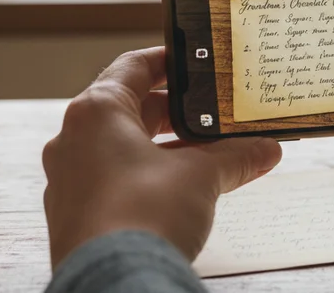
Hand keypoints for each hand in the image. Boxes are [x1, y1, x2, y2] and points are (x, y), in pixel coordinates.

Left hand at [42, 47, 282, 267]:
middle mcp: (72, 140)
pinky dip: (146, 178)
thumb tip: (265, 149)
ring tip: (205, 156)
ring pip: (120, 149)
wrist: (115, 282)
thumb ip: (234, 157)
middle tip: (211, 115)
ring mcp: (69, 180)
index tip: (194, 64)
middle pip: (129, 110)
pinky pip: (112, 181)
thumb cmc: (146, 216)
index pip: (133, 66)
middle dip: (175, 115)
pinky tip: (179, 192)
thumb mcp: (201, 176)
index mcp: (96, 113)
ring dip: (163, 149)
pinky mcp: (74, 216)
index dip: (168, 62)